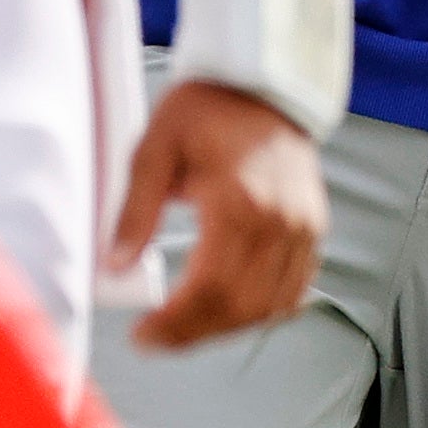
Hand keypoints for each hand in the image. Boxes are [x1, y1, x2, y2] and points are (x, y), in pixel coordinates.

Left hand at [112, 79, 325, 347]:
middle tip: (155, 340)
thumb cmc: (206, 111)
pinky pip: (292, 292)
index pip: (211, 289)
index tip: (142, 336)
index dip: (175, 324)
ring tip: (185, 328)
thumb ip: (134, 211)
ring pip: (268, 307)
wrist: (263, 86)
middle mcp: (281, 222)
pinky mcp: (313, 231)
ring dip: (225, 328)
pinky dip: (259, 311)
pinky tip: (228, 312)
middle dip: (192, 334)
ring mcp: (304, 229)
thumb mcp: (155, 150)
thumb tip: (115, 265)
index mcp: (240, 203)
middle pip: (239, 307)